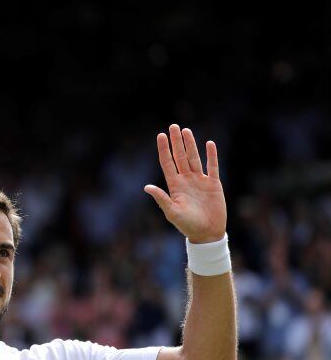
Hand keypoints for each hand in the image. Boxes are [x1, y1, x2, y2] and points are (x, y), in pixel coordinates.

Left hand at [145, 124, 226, 243]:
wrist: (207, 233)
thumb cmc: (187, 225)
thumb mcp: (172, 212)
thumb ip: (161, 198)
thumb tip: (146, 187)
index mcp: (175, 186)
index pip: (167, 163)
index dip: (164, 149)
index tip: (160, 135)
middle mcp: (186, 180)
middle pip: (180, 156)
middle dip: (176, 142)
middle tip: (173, 126)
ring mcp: (200, 181)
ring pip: (195, 158)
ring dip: (191, 145)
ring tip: (186, 131)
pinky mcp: (213, 184)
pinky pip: (212, 166)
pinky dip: (212, 155)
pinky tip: (209, 144)